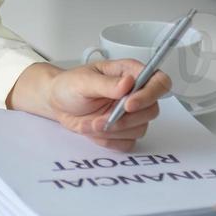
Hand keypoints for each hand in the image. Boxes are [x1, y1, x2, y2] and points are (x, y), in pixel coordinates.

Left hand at [44, 59, 171, 150]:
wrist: (57, 103)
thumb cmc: (69, 85)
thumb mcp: (83, 81)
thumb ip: (106, 84)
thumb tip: (128, 83)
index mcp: (128, 73)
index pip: (158, 81)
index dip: (150, 95)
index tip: (128, 105)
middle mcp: (134, 93)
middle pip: (151, 110)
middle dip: (124, 119)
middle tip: (100, 119)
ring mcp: (131, 114)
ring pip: (140, 128)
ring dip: (113, 130)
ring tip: (90, 123)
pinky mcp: (124, 130)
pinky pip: (128, 142)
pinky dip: (109, 140)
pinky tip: (94, 130)